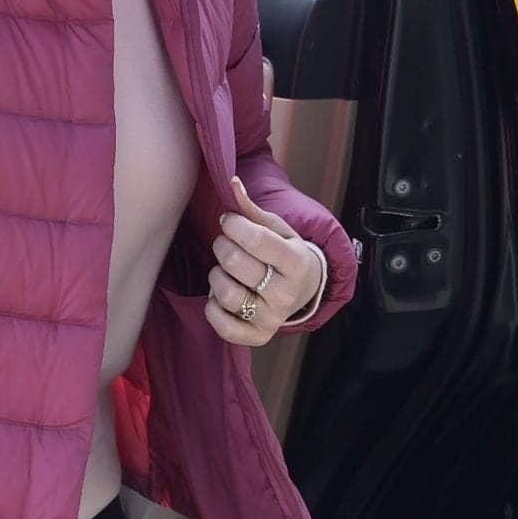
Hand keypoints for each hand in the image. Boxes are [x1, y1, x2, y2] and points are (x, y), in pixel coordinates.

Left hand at [205, 177, 323, 346]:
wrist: (305, 291)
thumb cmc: (285, 253)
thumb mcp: (277, 229)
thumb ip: (251, 209)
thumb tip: (231, 182)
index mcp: (297, 262)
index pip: (256, 240)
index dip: (233, 225)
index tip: (228, 222)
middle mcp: (286, 294)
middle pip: (236, 264)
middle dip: (222, 247)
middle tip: (227, 245)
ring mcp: (272, 319)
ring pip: (224, 292)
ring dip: (216, 275)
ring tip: (227, 271)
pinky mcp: (256, 337)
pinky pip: (219, 323)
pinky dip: (213, 306)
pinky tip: (222, 295)